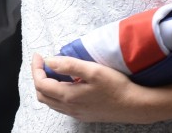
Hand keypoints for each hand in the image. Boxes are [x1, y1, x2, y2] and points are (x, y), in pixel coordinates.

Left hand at [31, 53, 150, 123]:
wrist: (135, 106)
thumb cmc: (116, 86)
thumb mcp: (93, 70)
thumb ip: (69, 66)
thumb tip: (49, 61)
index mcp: (68, 97)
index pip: (40, 83)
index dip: (36, 68)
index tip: (39, 55)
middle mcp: (70, 108)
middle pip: (42, 95)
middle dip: (38, 77)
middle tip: (43, 63)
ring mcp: (77, 114)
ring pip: (51, 102)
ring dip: (47, 86)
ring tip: (53, 71)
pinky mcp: (84, 115)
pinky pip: (61, 106)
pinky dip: (56, 94)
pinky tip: (66, 84)